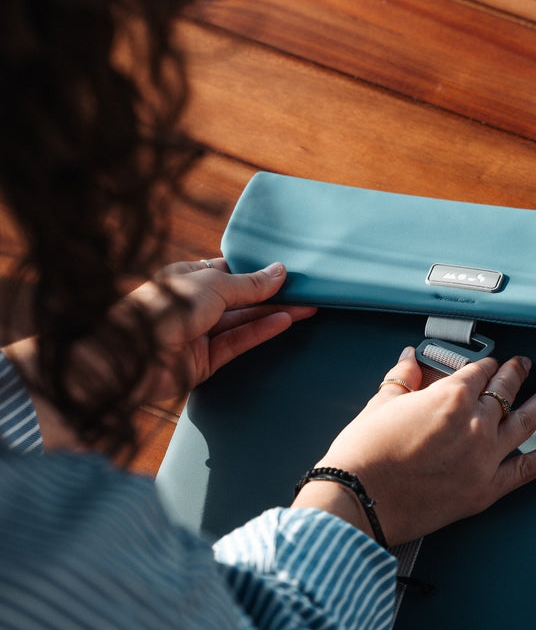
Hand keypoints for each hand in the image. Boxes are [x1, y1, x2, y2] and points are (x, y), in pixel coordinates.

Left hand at [2, 258, 314, 451]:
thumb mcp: (213, 286)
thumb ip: (250, 283)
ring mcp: (201, 333)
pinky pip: (240, 342)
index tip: (289, 268)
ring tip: (310, 306)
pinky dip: (263, 331)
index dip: (257, 269)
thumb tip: (281, 271)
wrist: (131, 357)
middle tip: (310, 289)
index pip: (229, 270)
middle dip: (273, 293)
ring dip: (276, 312)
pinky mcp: (206, 360)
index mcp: (188, 277)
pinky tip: (287, 321)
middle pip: (242, 297)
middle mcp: (195, 304)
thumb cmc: (163, 309)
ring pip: (245, 320)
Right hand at [293, 347, 535, 545]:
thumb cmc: (362, 456)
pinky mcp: (487, 489)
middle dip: (515, 375)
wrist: (357, 502)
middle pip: (503, 391)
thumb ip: (401, 380)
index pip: (476, 372)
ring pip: (524, 421)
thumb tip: (410, 360)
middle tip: (525, 366)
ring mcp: (485, 457)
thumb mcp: (379, 407)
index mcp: (449, 397)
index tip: (488, 364)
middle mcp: (473, 423)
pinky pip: (530, 468)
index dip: (484, 365)